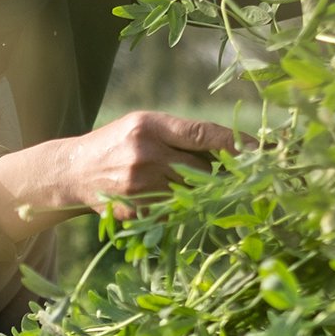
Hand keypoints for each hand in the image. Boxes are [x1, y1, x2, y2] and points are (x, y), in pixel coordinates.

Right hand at [63, 111, 236, 217]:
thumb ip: (180, 135)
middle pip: (202, 168)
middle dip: (218, 172)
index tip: (260, 150)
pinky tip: (159, 195)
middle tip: (231, 174)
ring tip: (183, 182)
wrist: (74, 172)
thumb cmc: (116, 144)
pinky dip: (177, 205)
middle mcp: (146, 154)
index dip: (235, 143)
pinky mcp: (137, 210)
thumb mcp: (143, 125)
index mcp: (149, 126)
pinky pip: (174, 210)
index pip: (202, 134)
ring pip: (192, 192)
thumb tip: (231, 148)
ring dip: (198, 191)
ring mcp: (141, 185)